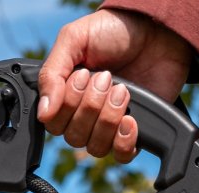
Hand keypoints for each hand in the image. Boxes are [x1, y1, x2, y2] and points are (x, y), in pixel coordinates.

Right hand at [38, 8, 192, 160]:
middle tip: (106, 77)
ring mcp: (107, 127)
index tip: (82, 76)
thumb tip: (43, 113)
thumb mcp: (74, 39)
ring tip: (122, 90)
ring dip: (108, 119)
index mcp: (65, 98)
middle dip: (91, 107)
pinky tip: (130, 119)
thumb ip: (51, 74)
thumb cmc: (112, 32)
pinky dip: (123, 141)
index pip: (53, 124)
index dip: (67, 106)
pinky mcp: (131, 133)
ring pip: (96, 147)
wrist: (155, 31)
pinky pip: (120, 156)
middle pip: (74, 137)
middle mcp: (83, 117)